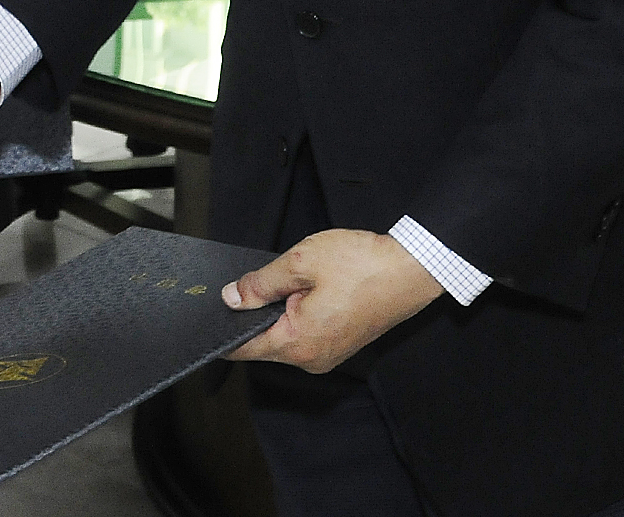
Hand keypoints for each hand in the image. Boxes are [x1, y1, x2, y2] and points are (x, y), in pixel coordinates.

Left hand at [220, 230, 443, 373]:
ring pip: (285, 335)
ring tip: (298, 279)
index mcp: (298, 344)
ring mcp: (328, 355)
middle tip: (266, 278)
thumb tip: (232, 298)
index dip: (224, 329)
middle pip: (264, 341)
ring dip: (281, 310)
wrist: (411, 269)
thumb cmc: (362, 265)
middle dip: (258, 311)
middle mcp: (312, 359)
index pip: (244, 348)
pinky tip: (311, 289)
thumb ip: (260, 284)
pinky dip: (299, 314)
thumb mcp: (301, 264)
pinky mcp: (340, 345)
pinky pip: (305, 334)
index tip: (212, 311)